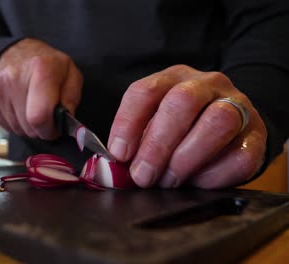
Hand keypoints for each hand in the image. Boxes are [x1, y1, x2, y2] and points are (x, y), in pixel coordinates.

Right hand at [0, 38, 82, 138]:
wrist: (18, 51)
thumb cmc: (48, 65)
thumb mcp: (70, 74)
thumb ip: (71, 100)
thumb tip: (64, 123)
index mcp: (41, 69)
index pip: (39, 117)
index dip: (49, 129)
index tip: (54, 126)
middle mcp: (14, 76)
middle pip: (28, 126)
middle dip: (40, 128)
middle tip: (45, 113)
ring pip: (17, 128)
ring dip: (27, 125)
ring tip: (32, 106)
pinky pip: (4, 125)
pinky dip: (15, 122)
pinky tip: (20, 106)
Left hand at [108, 65, 266, 188]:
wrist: (231, 125)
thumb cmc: (182, 127)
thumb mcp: (154, 123)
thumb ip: (136, 141)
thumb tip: (116, 169)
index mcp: (173, 78)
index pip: (145, 91)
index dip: (128, 123)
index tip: (119, 154)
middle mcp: (206, 85)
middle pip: (181, 102)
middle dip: (157, 145)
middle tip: (143, 175)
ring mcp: (236, 106)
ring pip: (217, 122)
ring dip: (186, 158)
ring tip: (169, 181)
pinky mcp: (256, 135)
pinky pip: (239, 155)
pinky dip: (213, 175)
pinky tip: (196, 181)